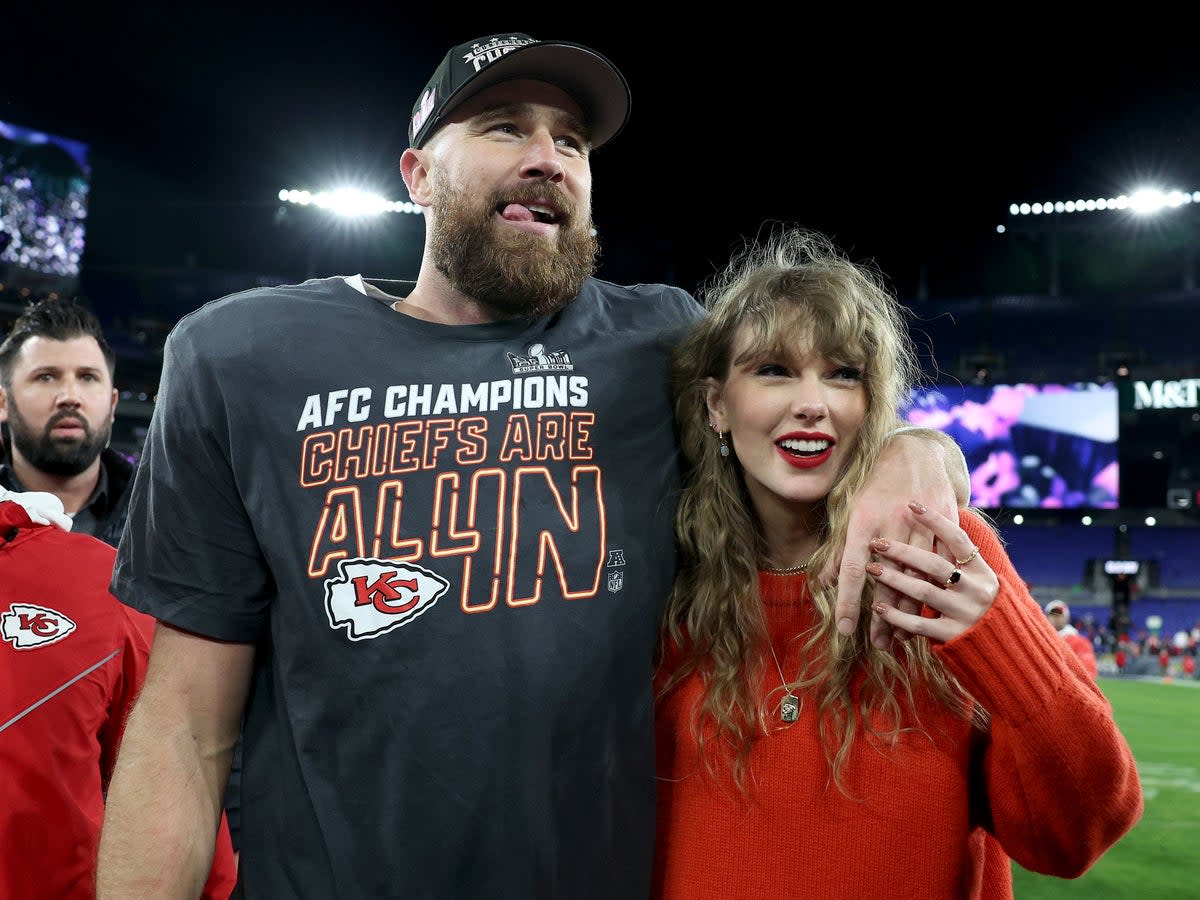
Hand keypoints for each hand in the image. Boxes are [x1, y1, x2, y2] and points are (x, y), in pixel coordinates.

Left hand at [820, 431, 960, 647]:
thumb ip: (840, 550)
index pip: (852, 570)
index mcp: (863, 522)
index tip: (845, 630)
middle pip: (887, 581)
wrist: (917, 454)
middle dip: (882, 617)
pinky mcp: (944, 526)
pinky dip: (935, 590)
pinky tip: (928, 612)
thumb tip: (824, 583)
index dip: (849, 602)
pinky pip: (941, 566)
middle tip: (878, 644)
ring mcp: (920, 526)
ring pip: (917, 578)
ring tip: (900, 637)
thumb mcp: (851, 512)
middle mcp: (891, 526)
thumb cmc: (876, 486)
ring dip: (909, 611)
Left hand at [864, 500, 997, 641]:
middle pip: (934, 564)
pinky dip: (896, 615)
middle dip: (902, 552)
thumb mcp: (978, 580)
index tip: (911, 504)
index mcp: (982, 571)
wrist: (1006, 648)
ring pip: (923, 592)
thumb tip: (927, 530)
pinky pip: (919, 624)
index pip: (958, 539)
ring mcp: (966, 613)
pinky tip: (878, 607)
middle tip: (877, 543)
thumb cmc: (981, 607)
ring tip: (871, 570)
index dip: (935, 520)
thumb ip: (957, 561)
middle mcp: (976, 590)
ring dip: (894, 579)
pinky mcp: (954, 636)